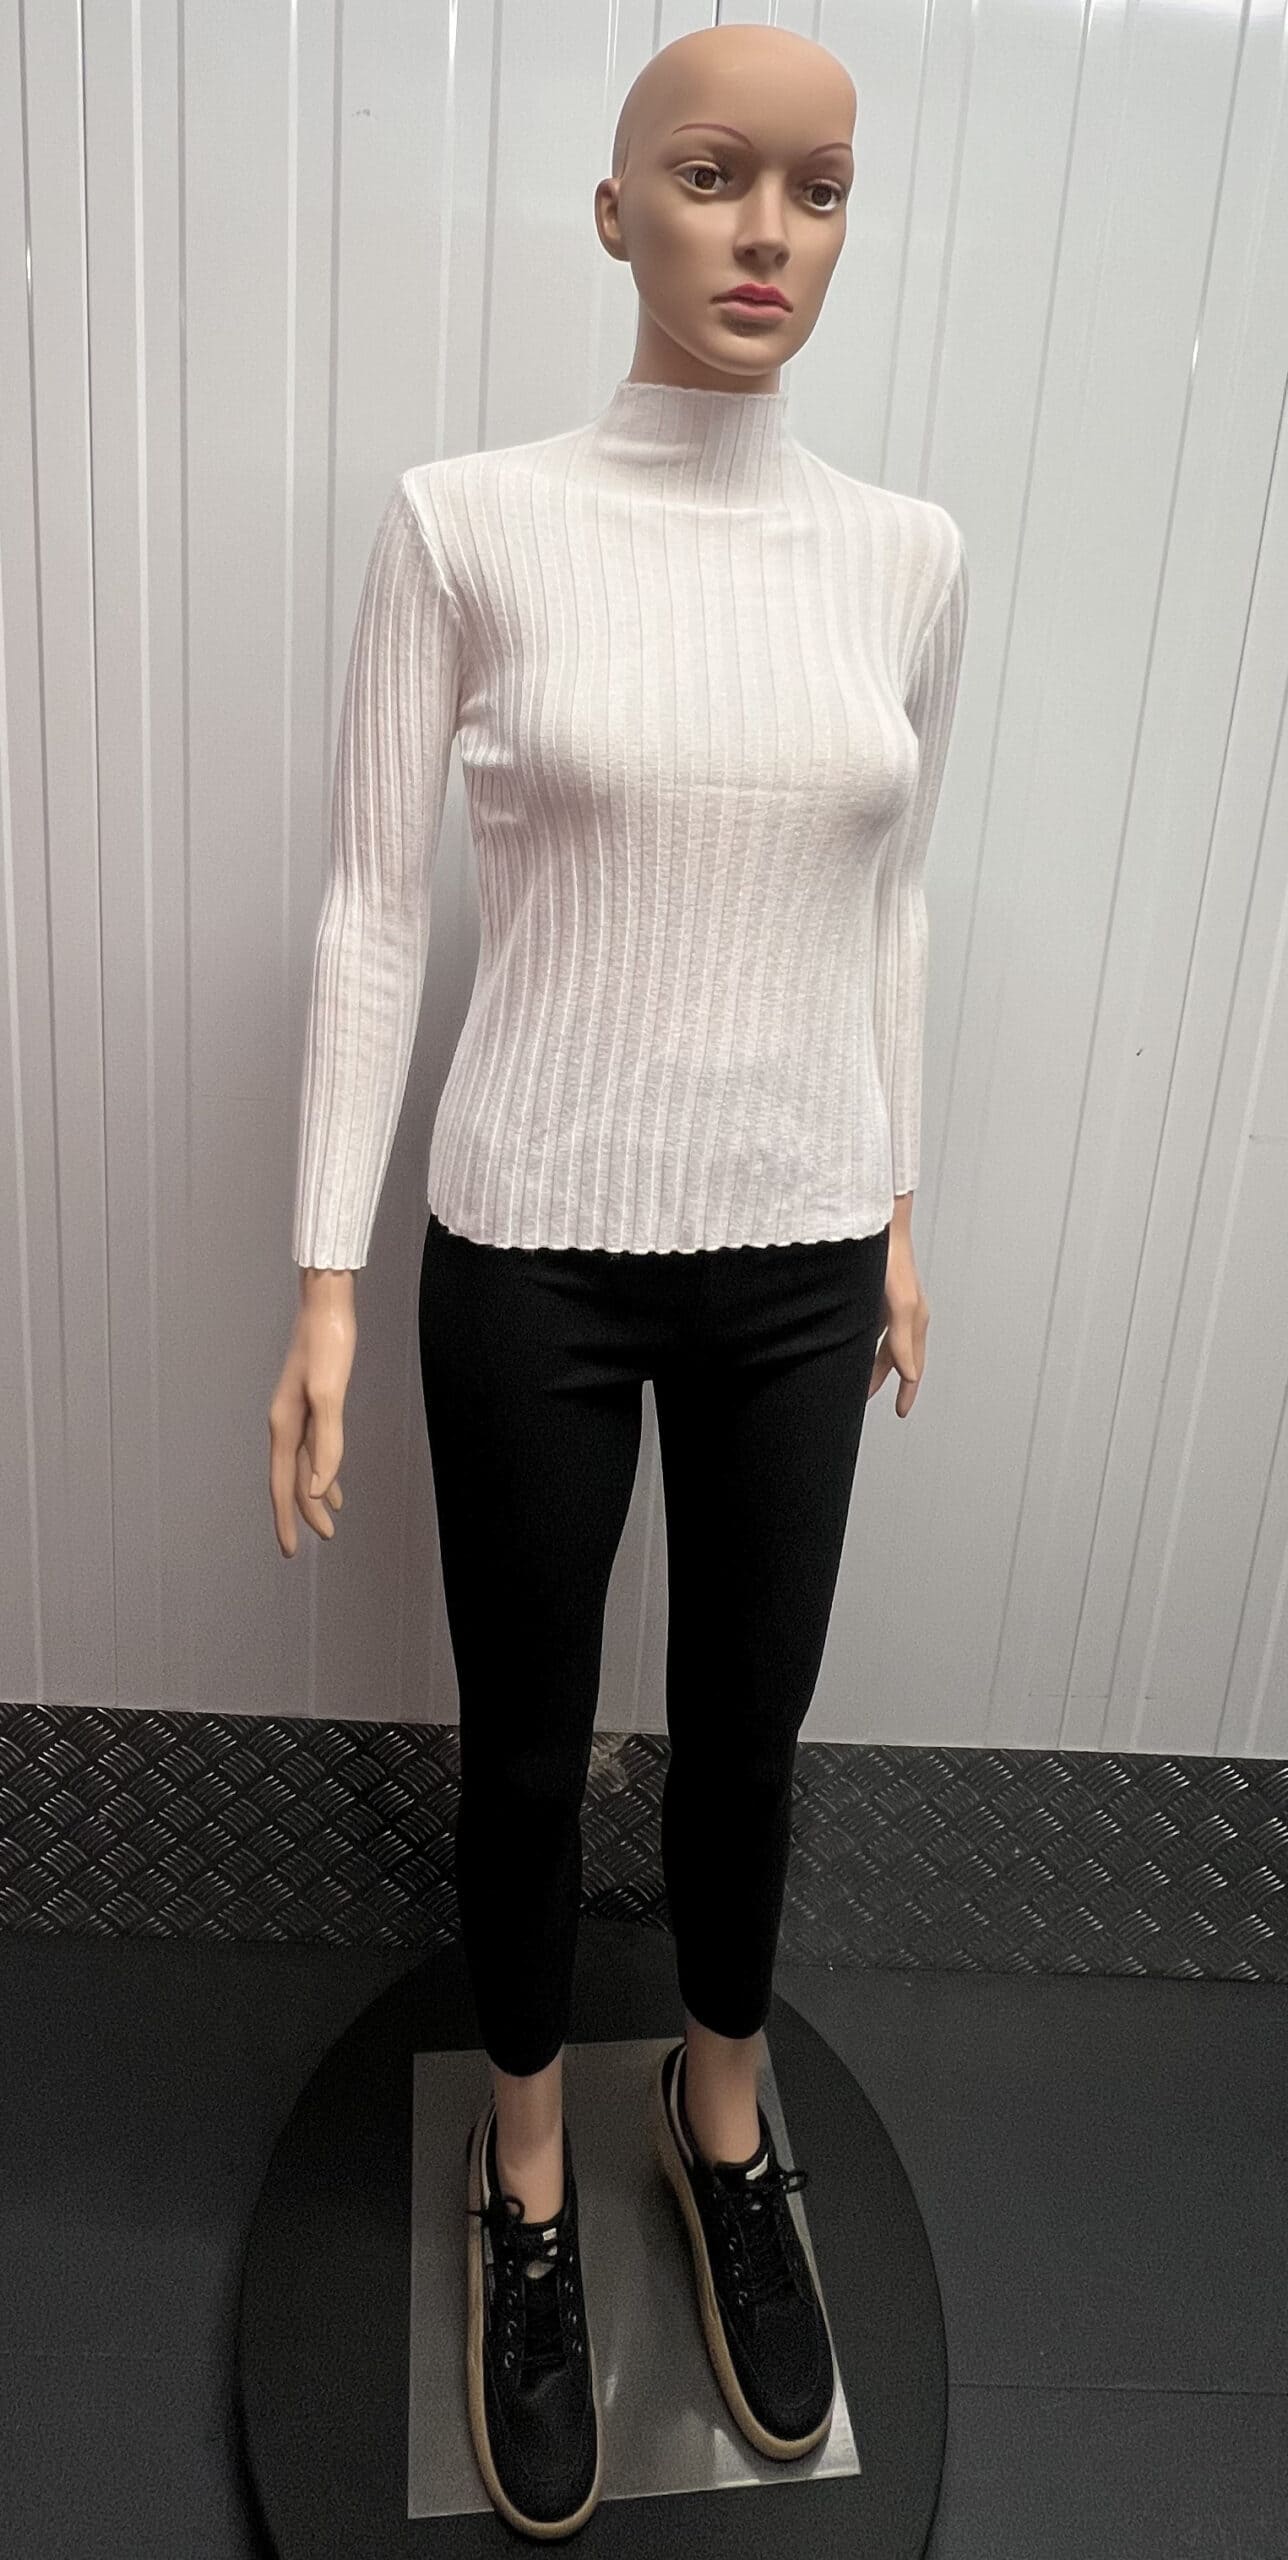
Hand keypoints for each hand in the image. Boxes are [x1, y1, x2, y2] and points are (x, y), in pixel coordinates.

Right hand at [268, 1280, 356, 1555]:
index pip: (283, 1484)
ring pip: (302, 1466)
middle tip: (315, 1542)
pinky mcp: (311, 1404)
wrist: (326, 1305)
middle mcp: (285, 1423)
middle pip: (290, 1480)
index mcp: (285, 1425)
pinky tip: (335, 1484)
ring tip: (328, 1522)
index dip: (288, 1517)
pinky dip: (323, 1470)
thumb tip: (319, 1489)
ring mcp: (297, 1414)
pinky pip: (313, 1449)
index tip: (292, 1550)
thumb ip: (327, 1442)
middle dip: (301, 1512)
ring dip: (313, 1495)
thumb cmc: (328, 1345)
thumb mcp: (330, 1394)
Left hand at [867, 1222, 927, 1416]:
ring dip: (871, 1361)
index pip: (913, 1365)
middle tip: (865, 1399)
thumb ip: (902, 1340)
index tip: (901, 1412)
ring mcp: (890, 1301)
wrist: (878, 1220)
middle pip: (895, 1356)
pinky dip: (863, 1340)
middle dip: (882, 1378)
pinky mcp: (875, 1290)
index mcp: (916, 1319)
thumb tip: (910, 1375)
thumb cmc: (891, 1256)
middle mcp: (906, 1312)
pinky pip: (872, 1325)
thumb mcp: (899, 1303)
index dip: (908, 1390)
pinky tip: (847, 1342)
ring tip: (854, 1377)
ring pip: (882, 1341)